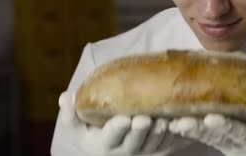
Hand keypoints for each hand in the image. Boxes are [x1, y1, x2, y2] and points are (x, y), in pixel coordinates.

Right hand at [58, 92, 190, 155]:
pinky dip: (175, 135)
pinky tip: (180, 122)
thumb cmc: (92, 130)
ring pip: (154, 145)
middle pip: (134, 143)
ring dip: (160, 134)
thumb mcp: (77, 126)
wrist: (110, 145)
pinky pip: (169, 144)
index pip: (110, 138)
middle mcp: (124, 152)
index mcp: (103, 145)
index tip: (123, 119)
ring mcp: (143, 152)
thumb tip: (65, 96)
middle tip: (145, 119)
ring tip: (164, 120)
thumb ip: (70, 113)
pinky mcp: (159, 150)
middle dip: (141, 131)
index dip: (117, 129)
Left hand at [168, 104, 245, 155]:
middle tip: (180, 122)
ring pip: (207, 137)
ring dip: (189, 130)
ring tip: (170, 120)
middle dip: (198, 129)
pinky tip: (170, 119)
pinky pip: (204, 136)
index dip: (227, 127)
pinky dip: (188, 129)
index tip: (211, 120)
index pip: (243, 134)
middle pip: (217, 137)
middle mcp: (243, 146)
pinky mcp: (224, 141)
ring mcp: (231, 145)